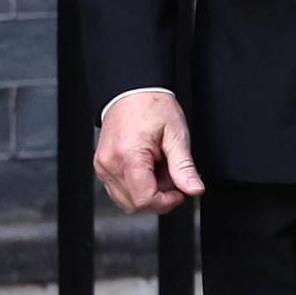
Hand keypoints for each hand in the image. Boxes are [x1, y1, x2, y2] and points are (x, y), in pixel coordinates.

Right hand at [94, 92, 204, 214]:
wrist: (132, 90)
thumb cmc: (152, 106)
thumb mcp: (176, 134)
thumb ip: (184, 166)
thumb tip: (194, 189)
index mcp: (128, 157)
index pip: (144, 199)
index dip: (166, 202)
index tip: (179, 192)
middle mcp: (110, 165)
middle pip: (134, 204)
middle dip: (158, 197)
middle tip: (172, 175)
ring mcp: (102, 167)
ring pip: (125, 200)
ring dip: (147, 191)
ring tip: (160, 168)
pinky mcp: (102, 166)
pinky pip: (119, 189)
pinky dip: (136, 185)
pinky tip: (148, 167)